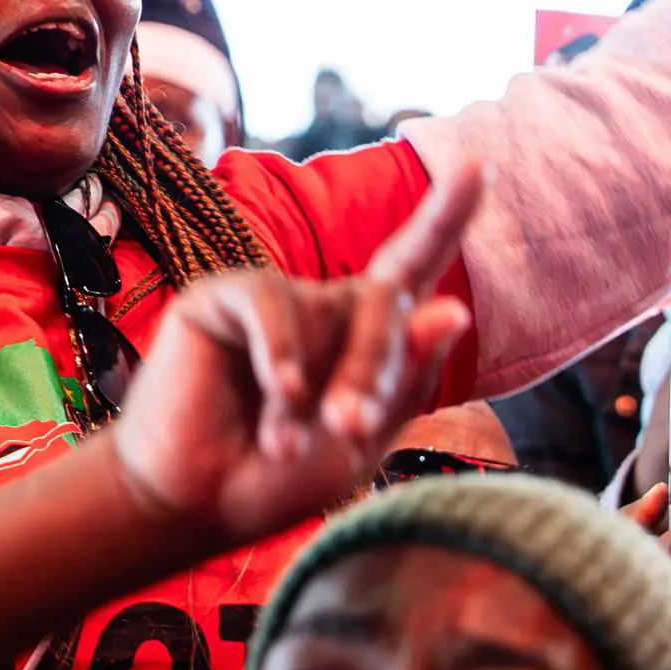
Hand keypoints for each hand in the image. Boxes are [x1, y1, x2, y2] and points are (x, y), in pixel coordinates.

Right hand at [109, 167, 481, 542]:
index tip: (475, 164)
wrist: (195, 506)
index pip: (412, 265)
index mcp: (365, 336)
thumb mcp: (360, 443)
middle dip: (373, 364)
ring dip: (314, 386)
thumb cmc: (277, 479)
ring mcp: (273, 297)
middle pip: (383, 304)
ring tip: (282, 443)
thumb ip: (406, 378)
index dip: (445, 215)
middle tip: (349, 426)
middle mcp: (324, 305)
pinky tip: (276, 395)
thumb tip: (453, 308)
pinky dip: (280, 354)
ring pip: (326, 311)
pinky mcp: (222, 297)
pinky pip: (271, 304)